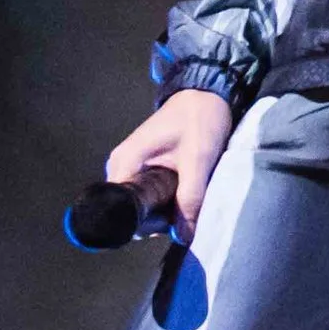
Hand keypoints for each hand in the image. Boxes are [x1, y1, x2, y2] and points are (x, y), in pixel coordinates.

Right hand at [107, 88, 235, 240]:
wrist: (207, 93)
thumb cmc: (199, 119)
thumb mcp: (198, 159)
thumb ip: (190, 198)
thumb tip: (183, 236)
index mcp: (125, 162)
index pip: (121, 209)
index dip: (144, 225)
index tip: (168, 228)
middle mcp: (122, 166)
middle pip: (133, 210)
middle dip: (157, 220)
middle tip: (185, 217)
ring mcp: (133, 166)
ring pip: (145, 204)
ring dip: (165, 210)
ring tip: (188, 206)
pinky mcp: (146, 167)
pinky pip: (152, 194)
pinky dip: (168, 200)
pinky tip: (186, 197)